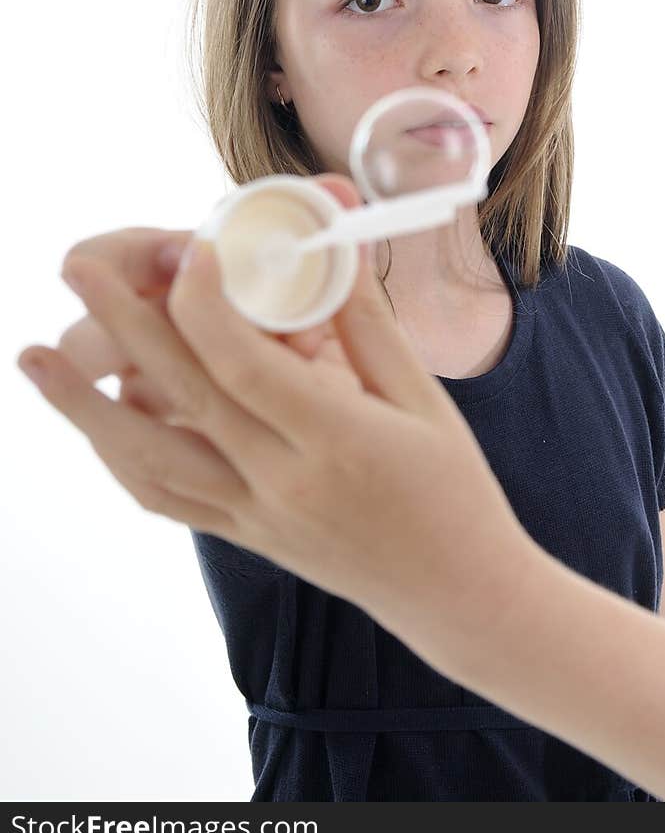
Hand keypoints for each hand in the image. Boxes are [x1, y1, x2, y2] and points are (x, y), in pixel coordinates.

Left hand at [16, 180, 536, 678]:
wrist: (454, 593)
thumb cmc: (450, 488)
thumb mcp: (423, 397)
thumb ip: (366, 320)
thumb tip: (328, 239)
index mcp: (338, 442)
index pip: (247, 368)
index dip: (206, 305)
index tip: (185, 248)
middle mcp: (282, 484)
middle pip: (183, 396)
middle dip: (121, 325)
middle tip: (77, 267)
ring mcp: (254, 516)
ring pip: (149, 458)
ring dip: (86, 405)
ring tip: (36, 356)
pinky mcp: (241, 535)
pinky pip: (164, 496)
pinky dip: (120, 454)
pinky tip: (94, 421)